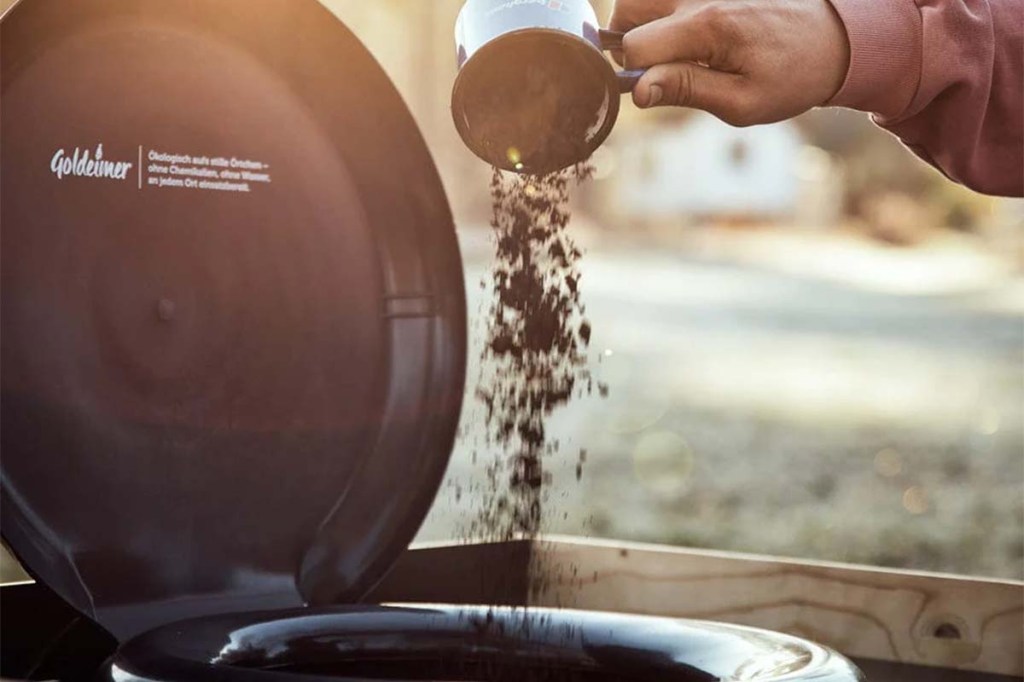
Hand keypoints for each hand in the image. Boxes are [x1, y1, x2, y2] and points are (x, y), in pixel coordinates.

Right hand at [610, 0, 850, 125]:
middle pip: (627, 10)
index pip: (637, 48)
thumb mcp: (741, 102)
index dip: (637, 77)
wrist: (834, 40)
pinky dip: (661, 13)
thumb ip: (685, 91)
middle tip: (661, 69)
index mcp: (708, 27)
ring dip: (640, 24)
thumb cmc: (791, 77)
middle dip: (631, 45)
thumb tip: (638, 92)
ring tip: (666, 51)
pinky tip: (680, 35)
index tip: (658, 93)